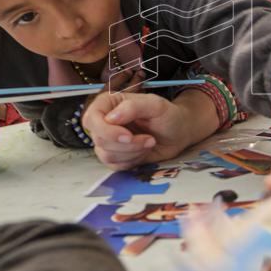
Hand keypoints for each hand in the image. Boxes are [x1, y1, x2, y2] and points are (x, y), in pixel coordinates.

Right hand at [82, 92, 196, 170]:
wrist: (179, 133)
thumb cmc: (168, 115)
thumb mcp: (155, 105)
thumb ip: (133, 107)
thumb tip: (111, 118)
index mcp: (108, 104)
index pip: (91, 119)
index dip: (106, 131)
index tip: (128, 136)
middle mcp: (104, 122)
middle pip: (99, 140)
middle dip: (127, 145)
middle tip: (149, 139)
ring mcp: (108, 141)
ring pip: (106, 155)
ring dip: (132, 152)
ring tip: (149, 142)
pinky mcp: (115, 157)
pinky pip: (114, 166)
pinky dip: (132, 161)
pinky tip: (144, 151)